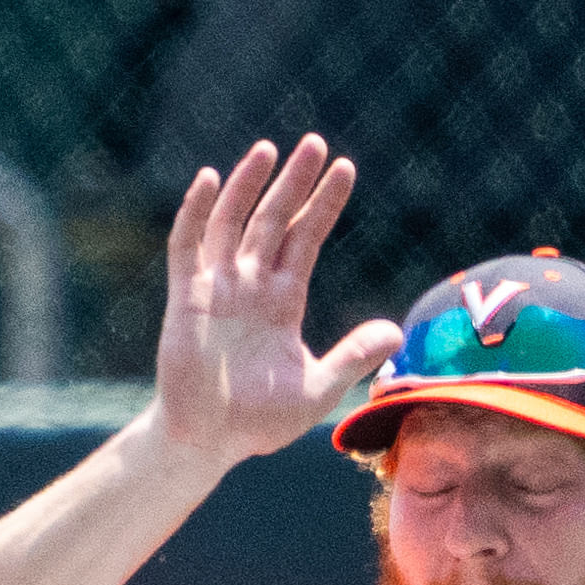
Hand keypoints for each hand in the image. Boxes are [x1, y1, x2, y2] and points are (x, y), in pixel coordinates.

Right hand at [152, 134, 404, 462]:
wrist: (207, 441)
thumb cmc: (258, 420)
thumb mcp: (317, 388)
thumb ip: (353, 357)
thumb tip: (399, 333)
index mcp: (282, 300)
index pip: (307, 239)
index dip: (324, 204)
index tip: (346, 168)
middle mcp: (250, 285)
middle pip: (274, 220)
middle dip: (293, 182)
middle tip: (314, 142)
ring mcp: (216, 288)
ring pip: (231, 222)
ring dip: (247, 186)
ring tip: (268, 149)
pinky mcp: (185, 299)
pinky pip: (187, 247)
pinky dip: (195, 214)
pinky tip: (209, 180)